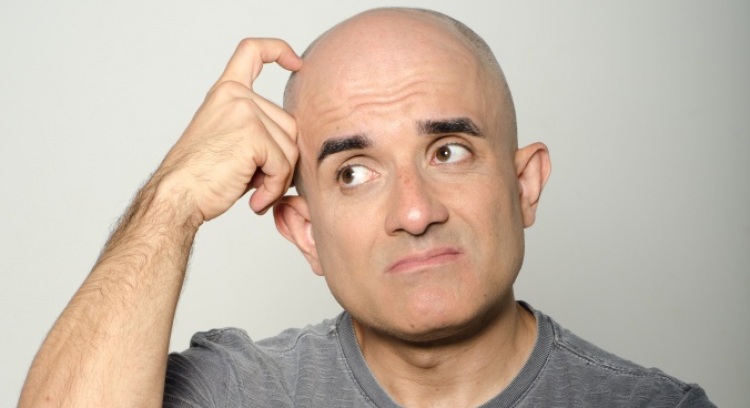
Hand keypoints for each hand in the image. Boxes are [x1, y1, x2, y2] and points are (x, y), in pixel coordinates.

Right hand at [157, 38, 301, 220]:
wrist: (177, 196)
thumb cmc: (201, 177)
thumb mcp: (229, 139)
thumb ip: (258, 128)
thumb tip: (296, 142)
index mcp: (226, 92)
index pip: (252, 51)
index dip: (279, 50)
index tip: (296, 62)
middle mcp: (235, 96)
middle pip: (289, 124)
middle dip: (283, 159)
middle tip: (260, 181)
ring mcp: (244, 112)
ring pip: (291, 147)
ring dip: (279, 177)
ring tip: (256, 191)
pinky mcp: (253, 135)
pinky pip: (284, 166)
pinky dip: (274, 188)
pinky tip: (256, 199)